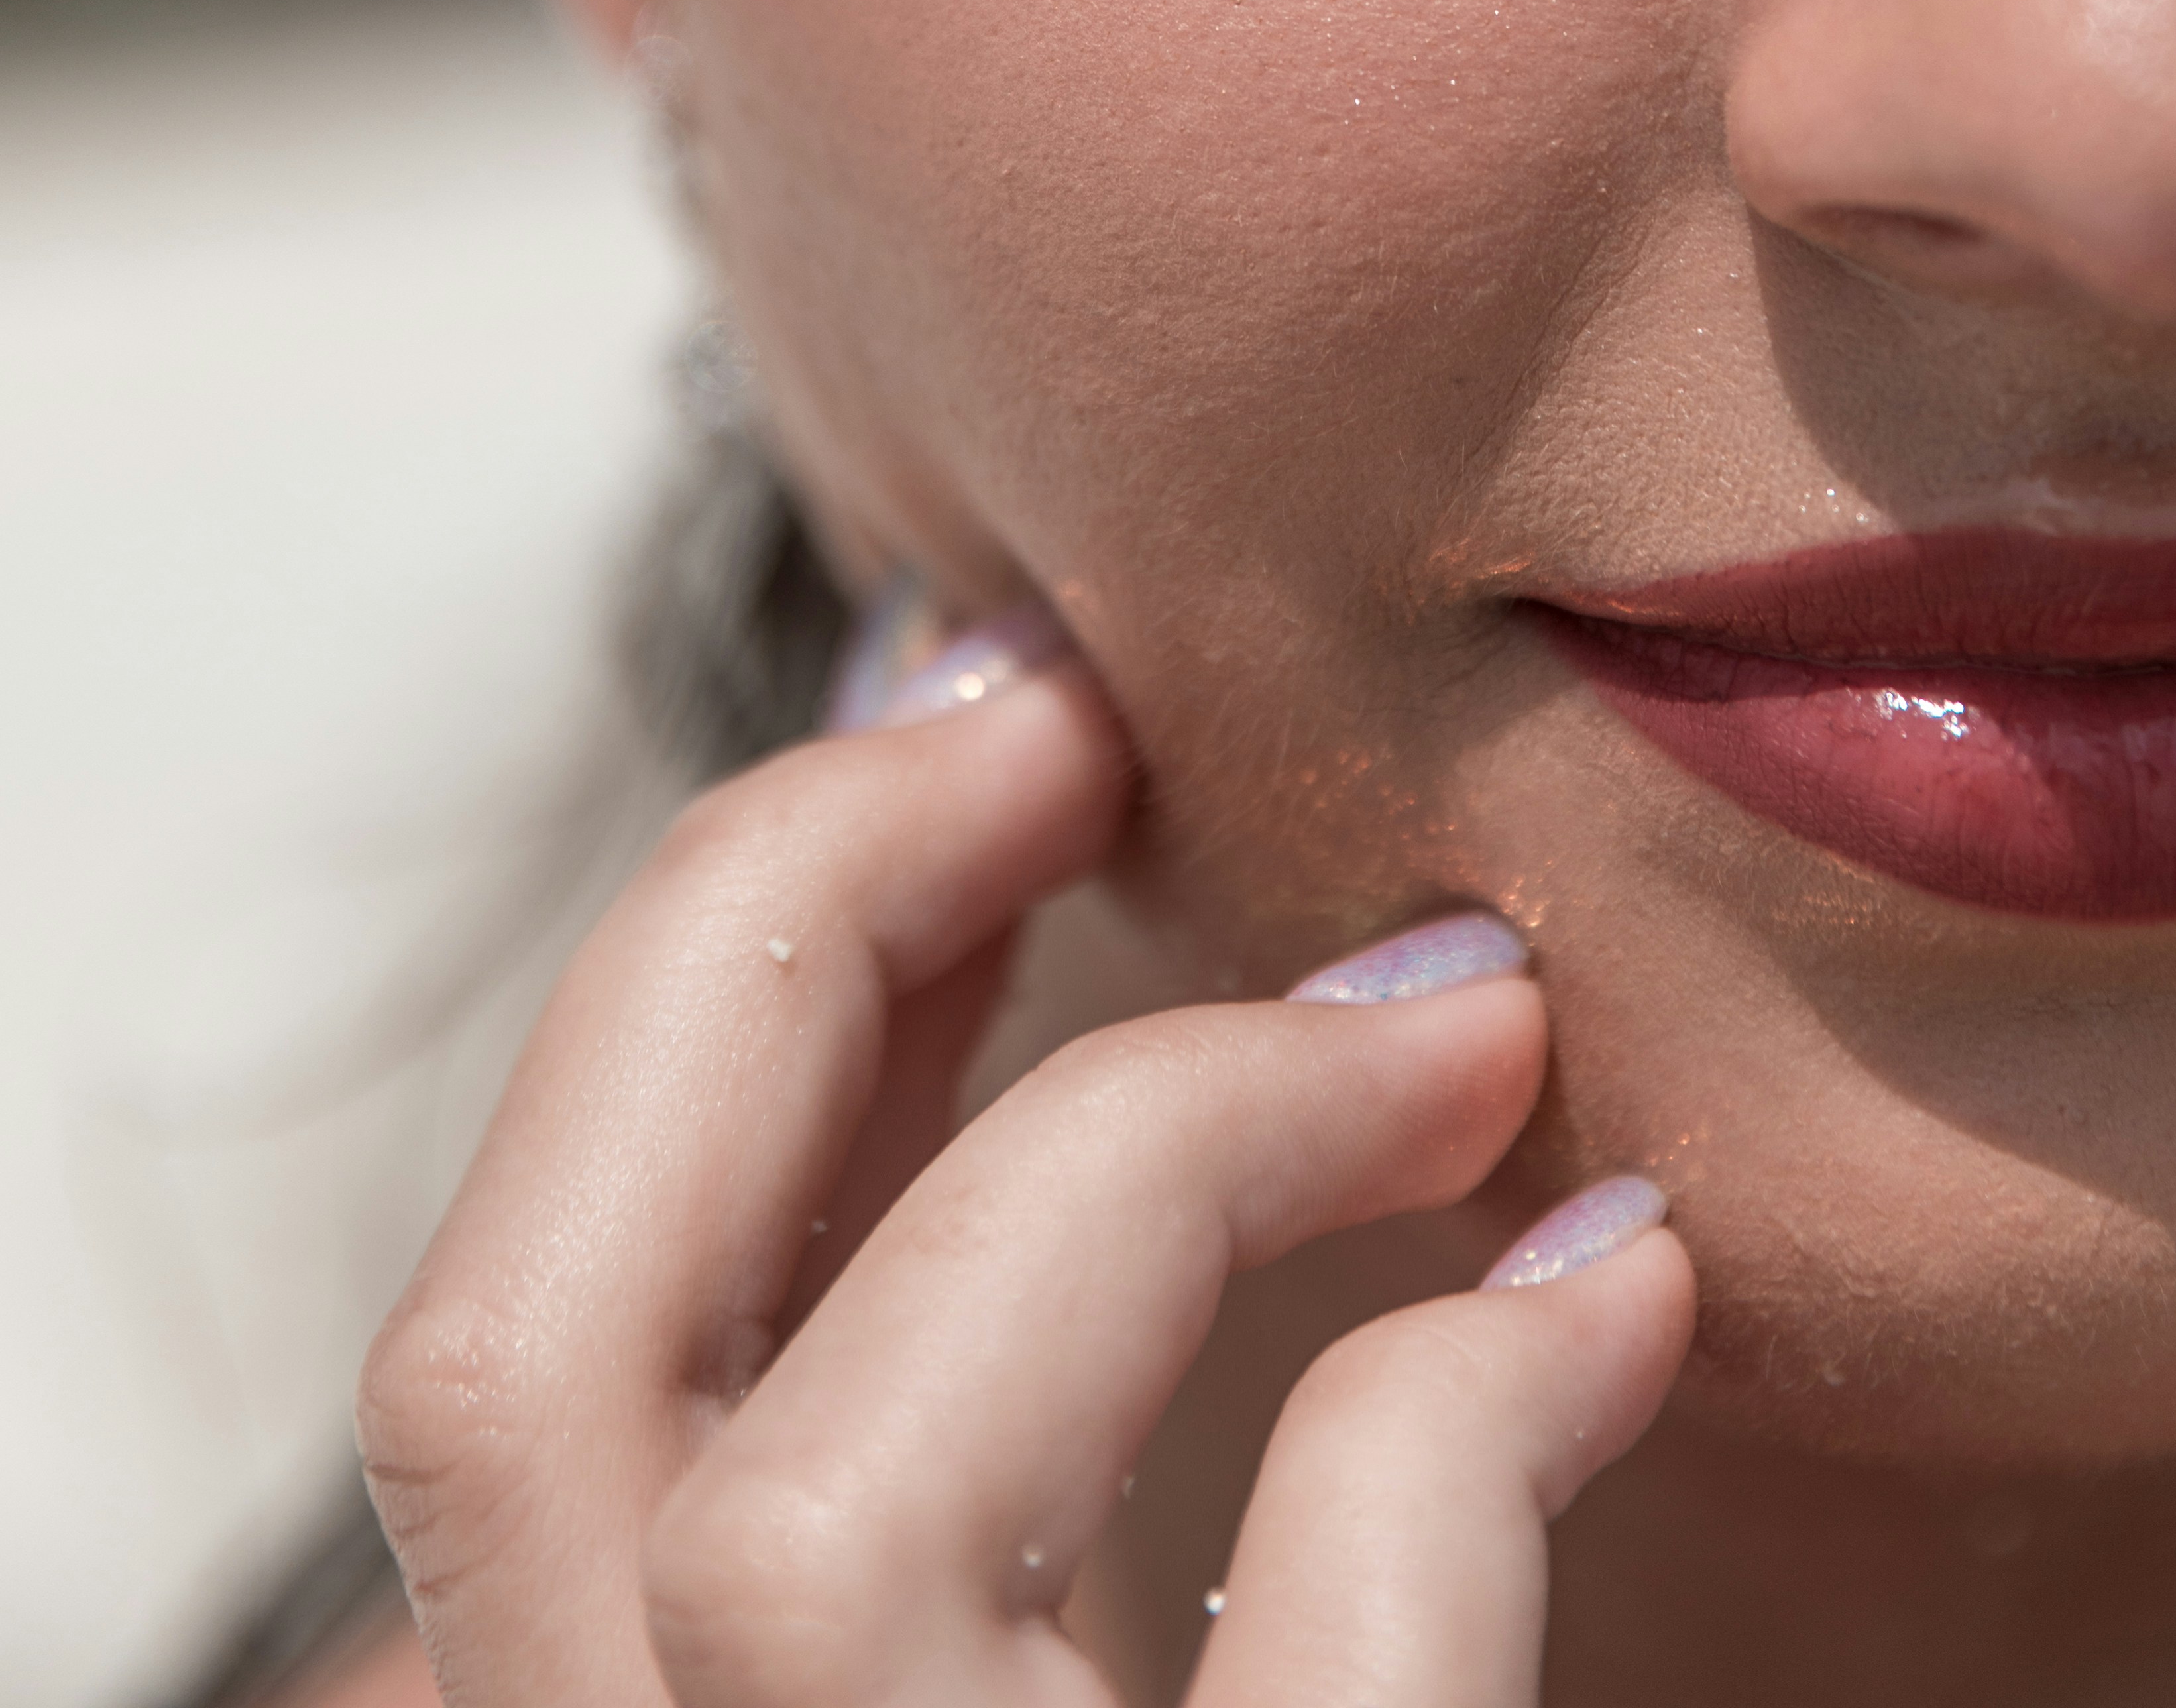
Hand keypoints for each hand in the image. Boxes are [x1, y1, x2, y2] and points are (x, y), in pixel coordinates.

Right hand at [359, 638, 1693, 1700]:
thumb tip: (955, 822)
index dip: (709, 972)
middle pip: (512, 1367)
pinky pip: (1322, 1645)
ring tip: (1463, 1006)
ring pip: (823, 1517)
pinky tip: (1616, 1297)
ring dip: (1164, 1139)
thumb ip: (934, 1366)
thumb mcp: (983, 1619)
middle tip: (1079, 704)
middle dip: (780, 938)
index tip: (971, 722)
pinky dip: (1473, 1415)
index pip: (501, 1355)